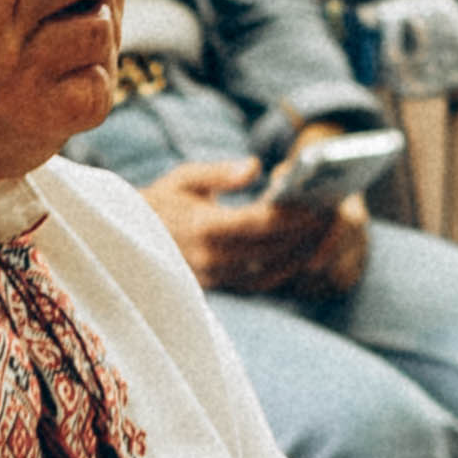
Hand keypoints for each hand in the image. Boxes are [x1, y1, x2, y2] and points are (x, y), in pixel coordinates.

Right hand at [140, 158, 343, 297]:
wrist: (125, 244)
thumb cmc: (158, 203)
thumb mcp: (183, 178)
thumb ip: (220, 173)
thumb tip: (255, 167)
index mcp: (200, 228)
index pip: (256, 224)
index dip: (289, 216)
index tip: (316, 204)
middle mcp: (208, 259)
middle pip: (270, 249)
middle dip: (304, 233)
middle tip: (332, 215)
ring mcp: (213, 279)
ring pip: (270, 270)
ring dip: (301, 253)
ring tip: (323, 232)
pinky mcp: (217, 289)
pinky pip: (260, 283)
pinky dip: (285, 268)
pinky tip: (302, 251)